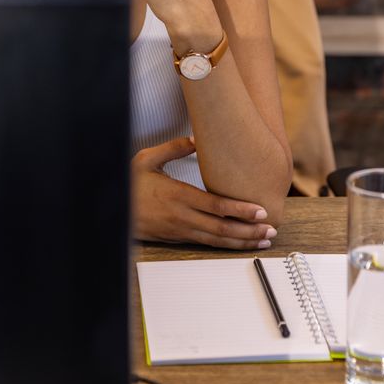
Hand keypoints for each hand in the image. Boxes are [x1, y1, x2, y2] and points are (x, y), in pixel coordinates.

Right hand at [131, 137, 277, 248]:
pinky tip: (239, 243)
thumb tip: (196, 139)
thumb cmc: (130, 183)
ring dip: (242, 241)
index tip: (260, 210)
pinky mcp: (178, 238)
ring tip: (263, 240)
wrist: (113, 210)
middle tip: (271, 230)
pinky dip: (226, 245)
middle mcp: (182, 216)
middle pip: (222, 228)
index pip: (216, 206)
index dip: (240, 209)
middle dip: (249, 230)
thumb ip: (173, 148)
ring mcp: (181, 230)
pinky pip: (207, 244)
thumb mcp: (147, 159)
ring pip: (216, 240)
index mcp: (178, 196)